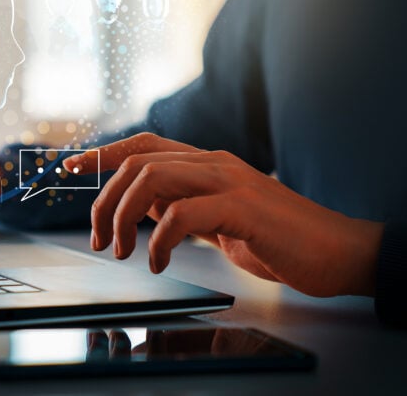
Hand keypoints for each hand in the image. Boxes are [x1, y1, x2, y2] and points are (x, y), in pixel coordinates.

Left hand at [64, 132, 383, 296]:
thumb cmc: (277, 238)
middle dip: (104, 200)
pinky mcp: (243, 206)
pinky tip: (159, 262)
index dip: (102, 154)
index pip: (143, 145)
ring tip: (122, 252)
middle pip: (137, 161)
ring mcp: (229, 180)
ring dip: (124, 217)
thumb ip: (182, 207)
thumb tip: (143, 208)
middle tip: (98, 239)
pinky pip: (181, 213)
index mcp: (206, 164)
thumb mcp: (217, 221)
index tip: (70, 168)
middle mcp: (213, 163)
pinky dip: (159, 239)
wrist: (337, 251)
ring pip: (152, 177)